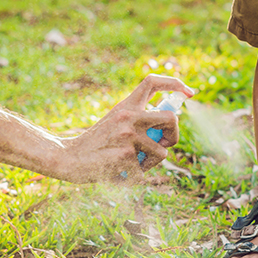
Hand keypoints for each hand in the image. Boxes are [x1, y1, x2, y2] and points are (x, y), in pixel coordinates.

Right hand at [57, 74, 194, 183]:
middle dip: (174, 135)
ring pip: (163, 152)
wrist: (68, 158)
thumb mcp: (115, 122)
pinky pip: (146, 171)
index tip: (189, 93)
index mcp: (126, 105)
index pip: (152, 82)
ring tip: (132, 164)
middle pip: (172, 119)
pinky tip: (120, 172)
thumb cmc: (94, 143)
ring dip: (151, 162)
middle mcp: (129, 116)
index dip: (175, 83)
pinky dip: (137, 175)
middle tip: (164, 144)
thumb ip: (137, 119)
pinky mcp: (126, 156)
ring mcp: (128, 136)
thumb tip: (169, 121)